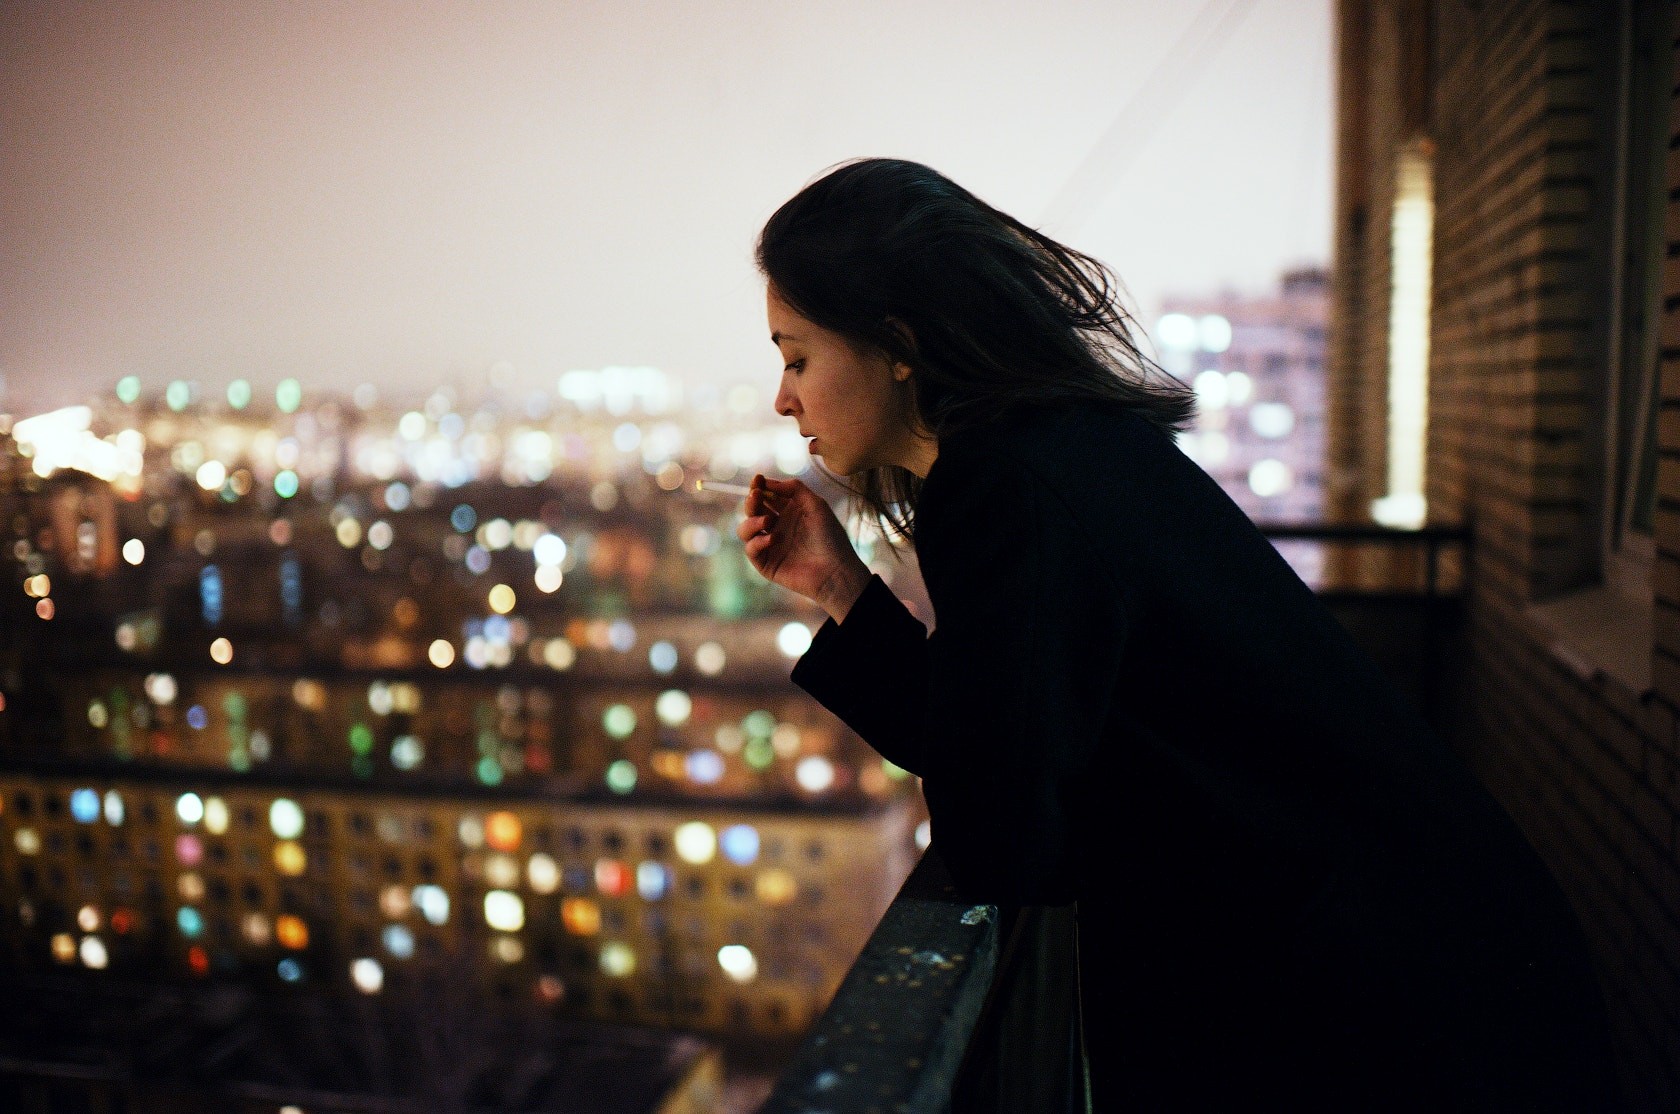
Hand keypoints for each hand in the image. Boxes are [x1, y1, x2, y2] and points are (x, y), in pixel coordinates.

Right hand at [737, 473, 871, 621]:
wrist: (835, 570)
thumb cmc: (830, 537)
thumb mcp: (815, 504)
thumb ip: (794, 488)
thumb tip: (769, 483)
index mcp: (788, 512)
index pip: (766, 496)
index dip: (759, 486)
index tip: (758, 479)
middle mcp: (777, 527)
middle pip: (753, 510)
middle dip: (752, 501)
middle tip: (756, 495)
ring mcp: (769, 545)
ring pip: (745, 529)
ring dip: (752, 521)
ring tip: (768, 521)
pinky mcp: (766, 563)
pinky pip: (750, 549)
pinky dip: (757, 542)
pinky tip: (773, 539)